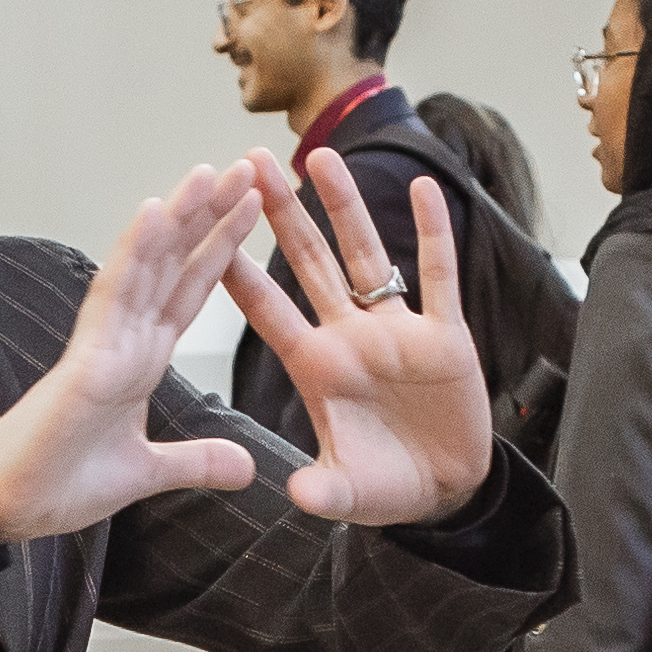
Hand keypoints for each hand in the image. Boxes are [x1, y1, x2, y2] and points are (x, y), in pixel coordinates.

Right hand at [0, 168, 269, 542]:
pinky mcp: (86, 361)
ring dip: (178, 217)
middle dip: (211, 216)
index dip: (221, 249)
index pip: (189, 292)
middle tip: (247, 166)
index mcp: (141, 360)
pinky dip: (134, 252)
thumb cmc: (60, 484)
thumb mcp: (147, 473)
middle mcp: (125, 340)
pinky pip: (114, 296)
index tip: (252, 207)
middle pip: (175, 265)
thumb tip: (246, 468)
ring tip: (209, 171)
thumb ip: (194, 462)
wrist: (8, 510)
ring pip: (147, 267)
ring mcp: (104, 344)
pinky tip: (155, 210)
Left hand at [212, 148, 492, 520]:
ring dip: (344, 207)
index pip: (267, 310)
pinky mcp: (445, 336)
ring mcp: (396, 331)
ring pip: (366, 255)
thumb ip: (325, 491)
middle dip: (279, 214)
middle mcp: (350, 338)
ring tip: (318, 156)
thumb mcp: (349, 492)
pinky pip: (439, 276)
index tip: (206, 229)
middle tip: (249, 163)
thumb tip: (299, 495)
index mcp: (316, 368)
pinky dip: (434, 234)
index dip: (238, 272)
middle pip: (307, 263)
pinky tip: (425, 190)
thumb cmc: (386, 487)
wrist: (445, 492)